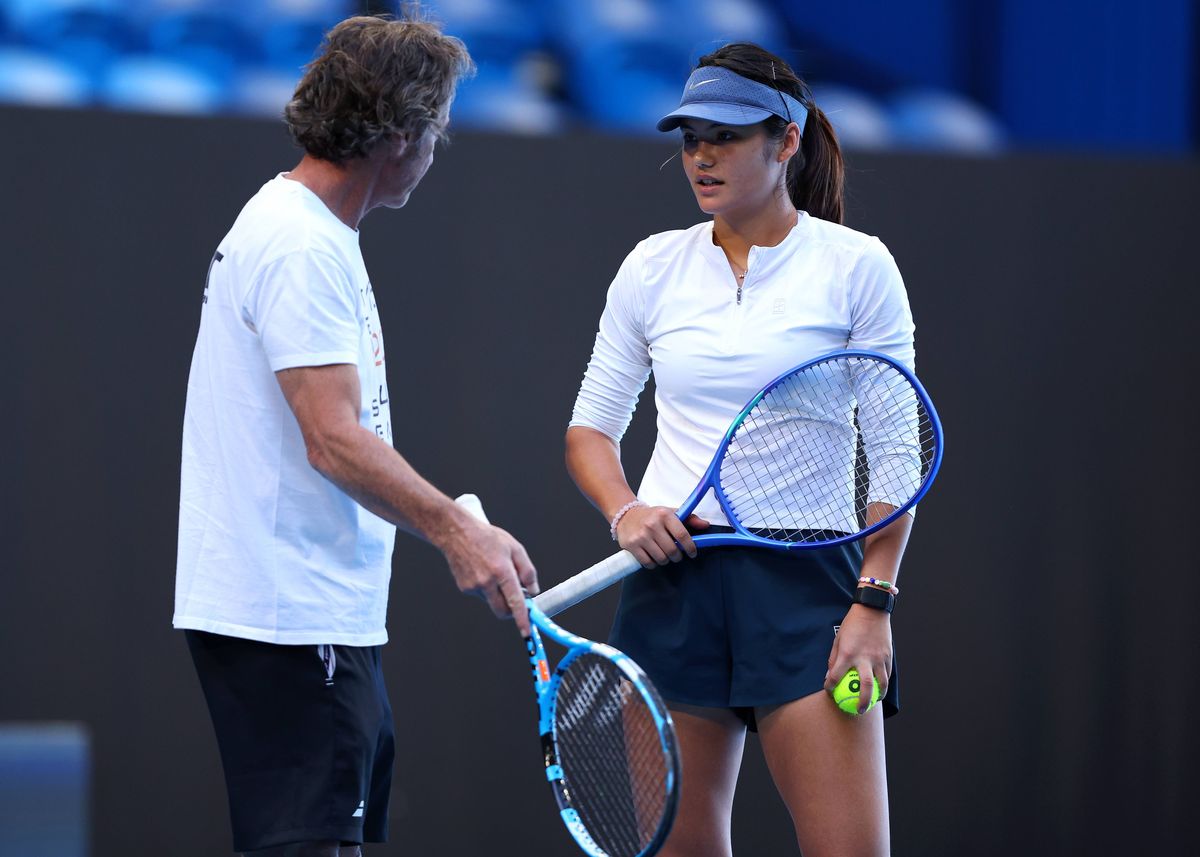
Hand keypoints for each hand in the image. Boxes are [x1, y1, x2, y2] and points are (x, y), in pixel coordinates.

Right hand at [442, 517, 538, 635]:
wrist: (456, 533)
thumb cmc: (487, 538)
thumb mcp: (515, 548)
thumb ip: (527, 571)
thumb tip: (533, 591)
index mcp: (501, 570)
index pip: (515, 601)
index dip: (522, 619)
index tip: (526, 632)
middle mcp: (486, 581)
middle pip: (502, 610)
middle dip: (512, 611)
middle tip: (517, 599)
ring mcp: (473, 587)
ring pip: (492, 602)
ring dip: (498, 594)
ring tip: (495, 571)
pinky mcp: (465, 588)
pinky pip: (482, 595)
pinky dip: (487, 588)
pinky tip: (483, 570)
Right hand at [615, 505, 708, 568]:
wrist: (626, 515)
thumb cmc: (652, 516)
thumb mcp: (671, 513)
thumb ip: (689, 518)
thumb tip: (705, 525)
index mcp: (665, 514)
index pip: (682, 535)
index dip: (690, 547)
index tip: (692, 553)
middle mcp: (652, 524)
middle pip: (672, 550)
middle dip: (677, 556)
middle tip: (676, 554)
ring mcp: (641, 536)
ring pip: (661, 558)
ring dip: (665, 560)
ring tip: (663, 554)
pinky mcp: (632, 545)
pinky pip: (648, 563)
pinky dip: (653, 564)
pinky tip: (653, 556)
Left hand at [823, 602, 892, 713]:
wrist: (872, 611)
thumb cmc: (852, 625)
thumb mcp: (838, 640)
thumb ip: (834, 659)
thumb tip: (829, 676)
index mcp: (848, 654)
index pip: (836, 676)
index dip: (830, 687)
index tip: (829, 692)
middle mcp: (864, 658)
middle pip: (865, 687)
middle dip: (862, 702)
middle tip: (858, 711)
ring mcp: (878, 658)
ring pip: (882, 684)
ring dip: (878, 696)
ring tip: (873, 703)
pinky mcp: (888, 656)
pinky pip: (887, 674)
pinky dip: (884, 683)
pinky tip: (880, 688)